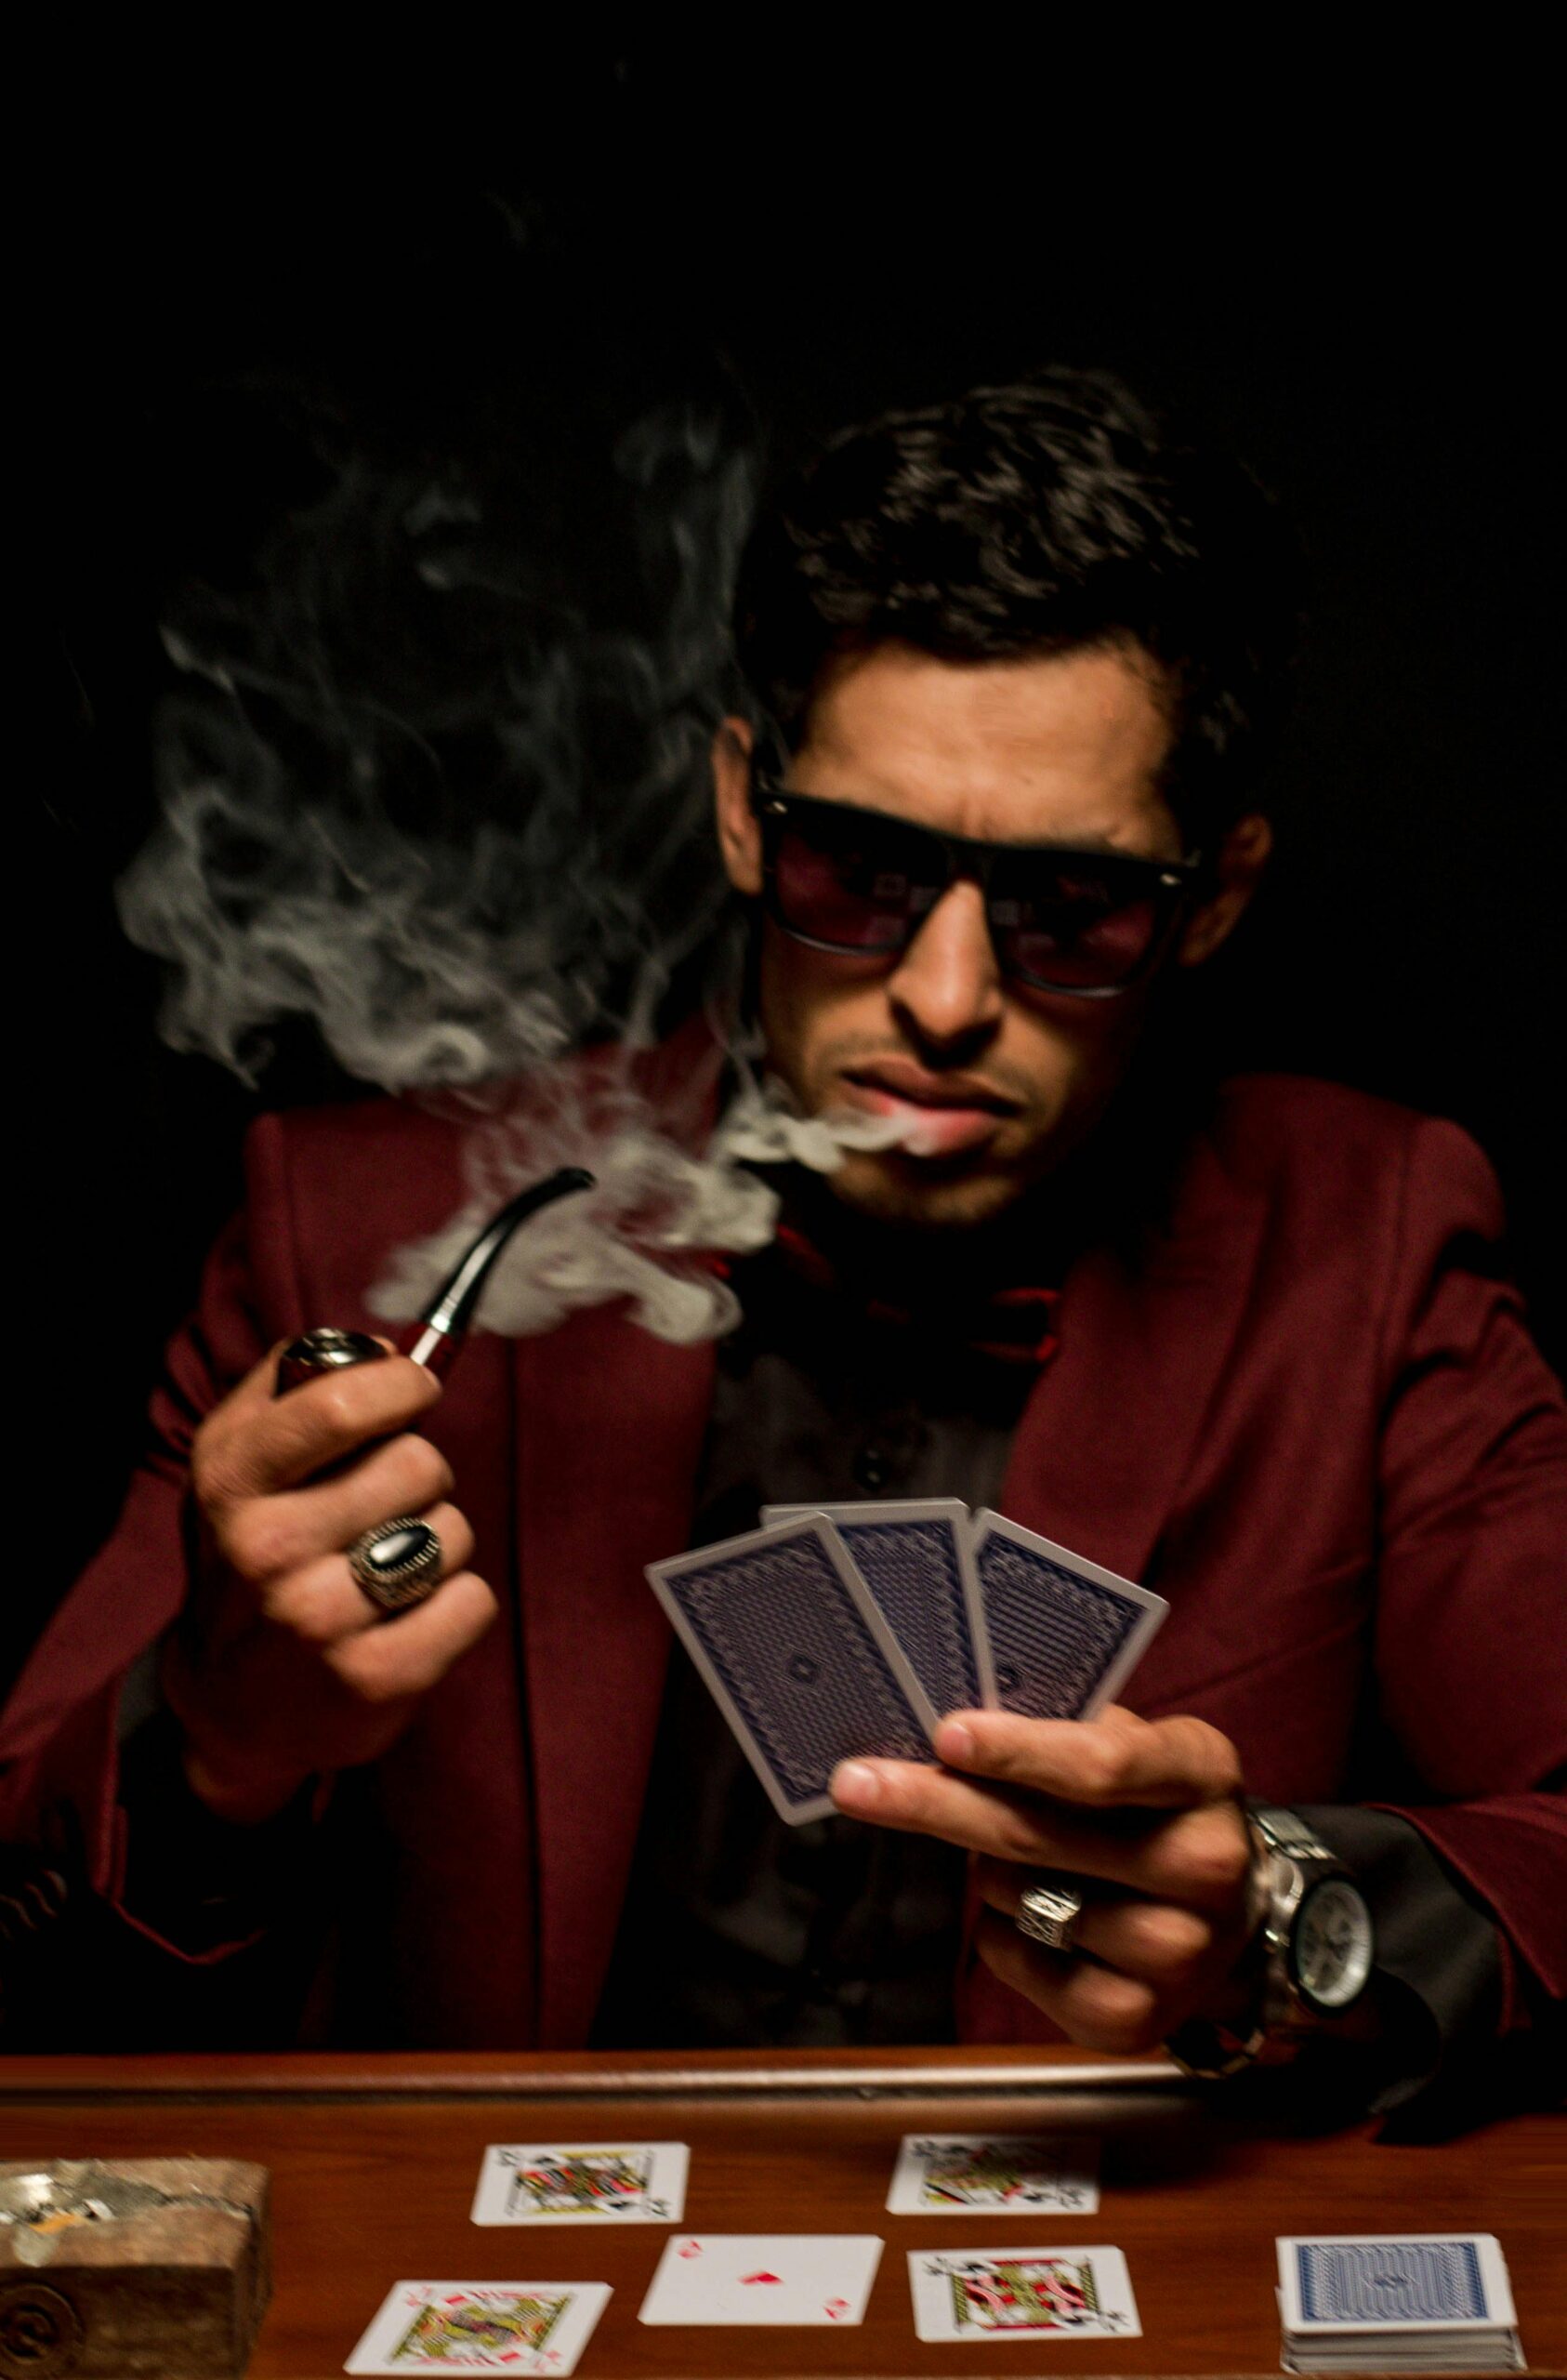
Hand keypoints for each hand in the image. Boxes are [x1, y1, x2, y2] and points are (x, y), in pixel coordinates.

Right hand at [163, 1341, 496, 1823]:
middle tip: (383, 1510)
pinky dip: (456, 1605)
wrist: (230, 1710)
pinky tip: (407, 1620)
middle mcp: (265, 1549)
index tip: (414, 1390)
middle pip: (418, 1463)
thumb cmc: (255, 1557)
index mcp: (231, 1480)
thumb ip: (298, 1387)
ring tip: (387, 1571)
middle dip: (419, 1477)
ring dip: (438, 1543)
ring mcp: (317, 1619)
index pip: (339, 1403)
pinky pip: (473, 1601)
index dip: (401, 1384)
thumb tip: (387, 1348)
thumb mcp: (242, 1463)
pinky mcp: (373, 1679)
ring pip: (451, 1531)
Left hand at [830, 1706, 1256, 2052]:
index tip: (944, 1733)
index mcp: (1201, 1772)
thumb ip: (1057, 1730)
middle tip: (857, 1784)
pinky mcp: (1139, 2021)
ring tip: (1011, 1861)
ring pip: (1022, 1901)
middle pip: (1040, 1837)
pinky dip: (998, 1936)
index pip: (1103, 1764)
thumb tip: (944, 1728)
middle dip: (937, 1804)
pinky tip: (1026, 1916)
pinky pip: (1020, 1966)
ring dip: (987, 1875)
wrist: (1225, 1920)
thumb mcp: (1128, 1747)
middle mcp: (1206, 1864)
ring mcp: (1180, 1952)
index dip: (1018, 1751)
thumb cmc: (1146, 1809)